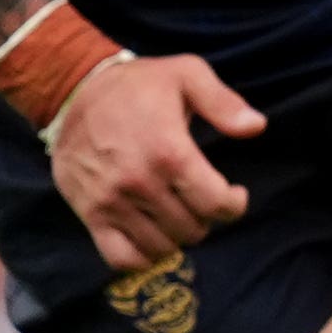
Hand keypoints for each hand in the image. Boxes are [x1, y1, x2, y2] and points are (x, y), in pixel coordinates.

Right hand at [47, 52, 264, 273]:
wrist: (74, 92)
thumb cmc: (137, 85)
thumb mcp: (187, 74)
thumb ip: (223, 102)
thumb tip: (257, 127)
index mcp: (169, 151)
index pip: (215, 204)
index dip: (233, 205)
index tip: (234, 195)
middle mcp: (141, 183)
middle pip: (191, 228)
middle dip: (205, 218)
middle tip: (200, 199)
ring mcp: (112, 202)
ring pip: (161, 247)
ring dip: (177, 236)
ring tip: (177, 214)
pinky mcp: (90, 214)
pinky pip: (121, 257)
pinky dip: (142, 257)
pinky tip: (151, 237)